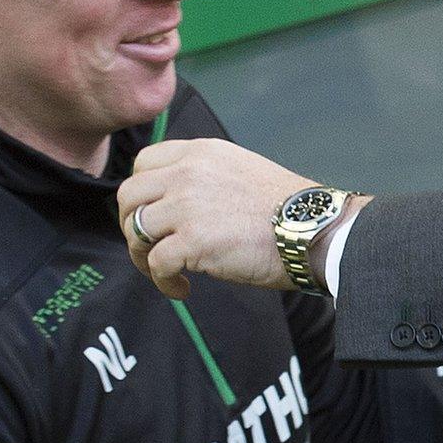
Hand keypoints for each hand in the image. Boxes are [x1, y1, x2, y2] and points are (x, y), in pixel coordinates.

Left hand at [118, 140, 316, 298]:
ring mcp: (187, 206)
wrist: (313, 231)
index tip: (152, 215)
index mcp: (200, 153)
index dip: (141, 193)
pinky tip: (182, 288)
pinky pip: (155, 264)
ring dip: (143, 256)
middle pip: (129, 197)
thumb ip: (203, 176)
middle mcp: (188, 173)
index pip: (143, 163)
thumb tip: (175, 202)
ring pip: (136, 230)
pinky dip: (163, 281)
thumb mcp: (239, 170)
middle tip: (151, 249)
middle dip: (133, 226)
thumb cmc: (285, 210)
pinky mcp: (192, 241)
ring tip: (165, 272)